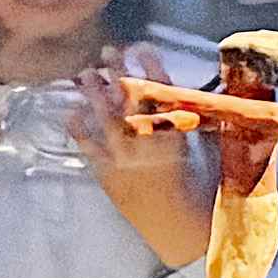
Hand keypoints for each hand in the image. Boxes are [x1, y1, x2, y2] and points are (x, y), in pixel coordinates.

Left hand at [81, 46, 212, 269]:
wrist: (179, 229)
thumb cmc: (199, 191)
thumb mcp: (206, 151)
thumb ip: (202, 121)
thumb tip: (206, 91)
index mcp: (177, 136)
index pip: (163, 92)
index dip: (152, 66)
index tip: (142, 48)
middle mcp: (149, 144)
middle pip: (129, 99)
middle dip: (117, 71)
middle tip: (107, 51)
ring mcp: (126, 161)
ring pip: (106, 119)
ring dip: (94, 94)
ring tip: (85, 73)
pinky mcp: (110, 176)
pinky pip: (89, 148)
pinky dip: (79, 130)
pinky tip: (71, 113)